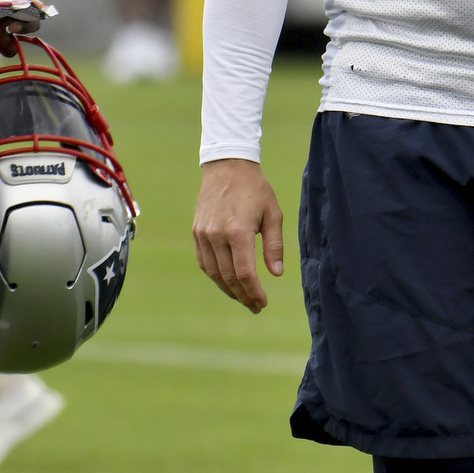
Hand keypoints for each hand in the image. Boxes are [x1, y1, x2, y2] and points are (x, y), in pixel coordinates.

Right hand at [193, 158, 285, 312]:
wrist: (227, 166)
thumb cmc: (255, 188)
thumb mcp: (273, 213)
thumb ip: (274, 245)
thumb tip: (276, 273)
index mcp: (238, 231)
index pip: (245, 273)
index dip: (254, 292)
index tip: (263, 303)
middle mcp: (217, 236)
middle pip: (229, 277)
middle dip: (243, 296)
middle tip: (255, 306)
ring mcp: (203, 235)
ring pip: (214, 273)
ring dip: (229, 290)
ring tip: (243, 298)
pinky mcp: (196, 232)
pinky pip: (204, 262)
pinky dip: (216, 276)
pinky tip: (228, 281)